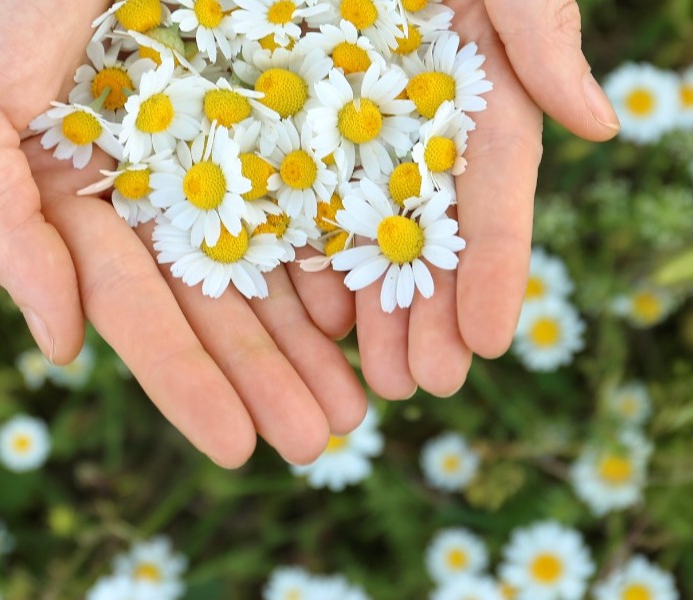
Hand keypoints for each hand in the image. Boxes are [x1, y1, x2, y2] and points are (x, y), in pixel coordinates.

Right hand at [0, 0, 366, 467]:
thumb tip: (59, 348)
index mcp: (82, 195)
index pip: (144, 308)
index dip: (191, 381)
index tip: (240, 449)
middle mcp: (155, 178)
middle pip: (223, 294)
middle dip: (271, 373)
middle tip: (325, 441)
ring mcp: (218, 135)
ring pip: (277, 246)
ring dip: (319, 329)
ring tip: (363, 400)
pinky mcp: (270, 88)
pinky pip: (318, 170)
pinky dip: (343, 235)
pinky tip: (372, 299)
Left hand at [294, 0, 619, 399]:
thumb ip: (539, 36)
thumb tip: (598, 124)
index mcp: (467, 90)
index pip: (488, 192)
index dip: (494, 268)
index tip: (493, 343)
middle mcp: (409, 120)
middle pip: (422, 230)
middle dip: (426, 312)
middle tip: (425, 388)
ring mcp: (344, 123)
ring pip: (356, 227)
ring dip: (366, 307)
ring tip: (371, 380)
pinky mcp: (279, 117)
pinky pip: (288, 195)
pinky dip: (298, 254)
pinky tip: (307, 317)